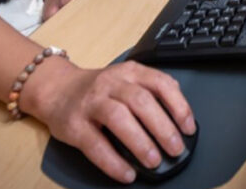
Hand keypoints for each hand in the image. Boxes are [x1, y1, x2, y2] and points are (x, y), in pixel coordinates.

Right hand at [23, 60, 195, 182]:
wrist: (57, 89)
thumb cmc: (99, 89)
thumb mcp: (127, 79)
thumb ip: (151, 90)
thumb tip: (180, 115)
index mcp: (129, 72)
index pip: (160, 83)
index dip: (178, 106)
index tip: (189, 128)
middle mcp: (111, 83)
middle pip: (141, 101)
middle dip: (163, 127)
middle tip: (176, 149)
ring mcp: (91, 103)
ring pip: (119, 118)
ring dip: (140, 141)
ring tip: (154, 160)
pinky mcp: (74, 125)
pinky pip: (95, 144)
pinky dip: (113, 162)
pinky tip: (127, 173)